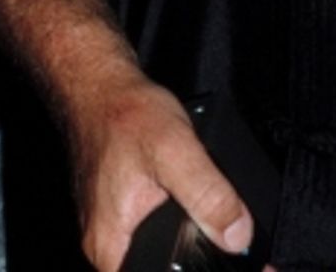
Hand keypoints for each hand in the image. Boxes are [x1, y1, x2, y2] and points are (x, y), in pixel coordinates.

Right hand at [64, 64, 255, 271]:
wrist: (97, 82)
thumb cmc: (123, 111)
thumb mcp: (174, 149)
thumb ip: (209, 195)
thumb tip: (238, 236)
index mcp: (112, 249)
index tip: (236, 259)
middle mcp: (107, 248)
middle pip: (164, 270)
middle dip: (206, 262)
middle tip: (238, 243)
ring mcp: (113, 231)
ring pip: (161, 257)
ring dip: (198, 248)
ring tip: (223, 227)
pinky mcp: (121, 214)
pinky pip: (156, 236)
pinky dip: (186, 228)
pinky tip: (201, 211)